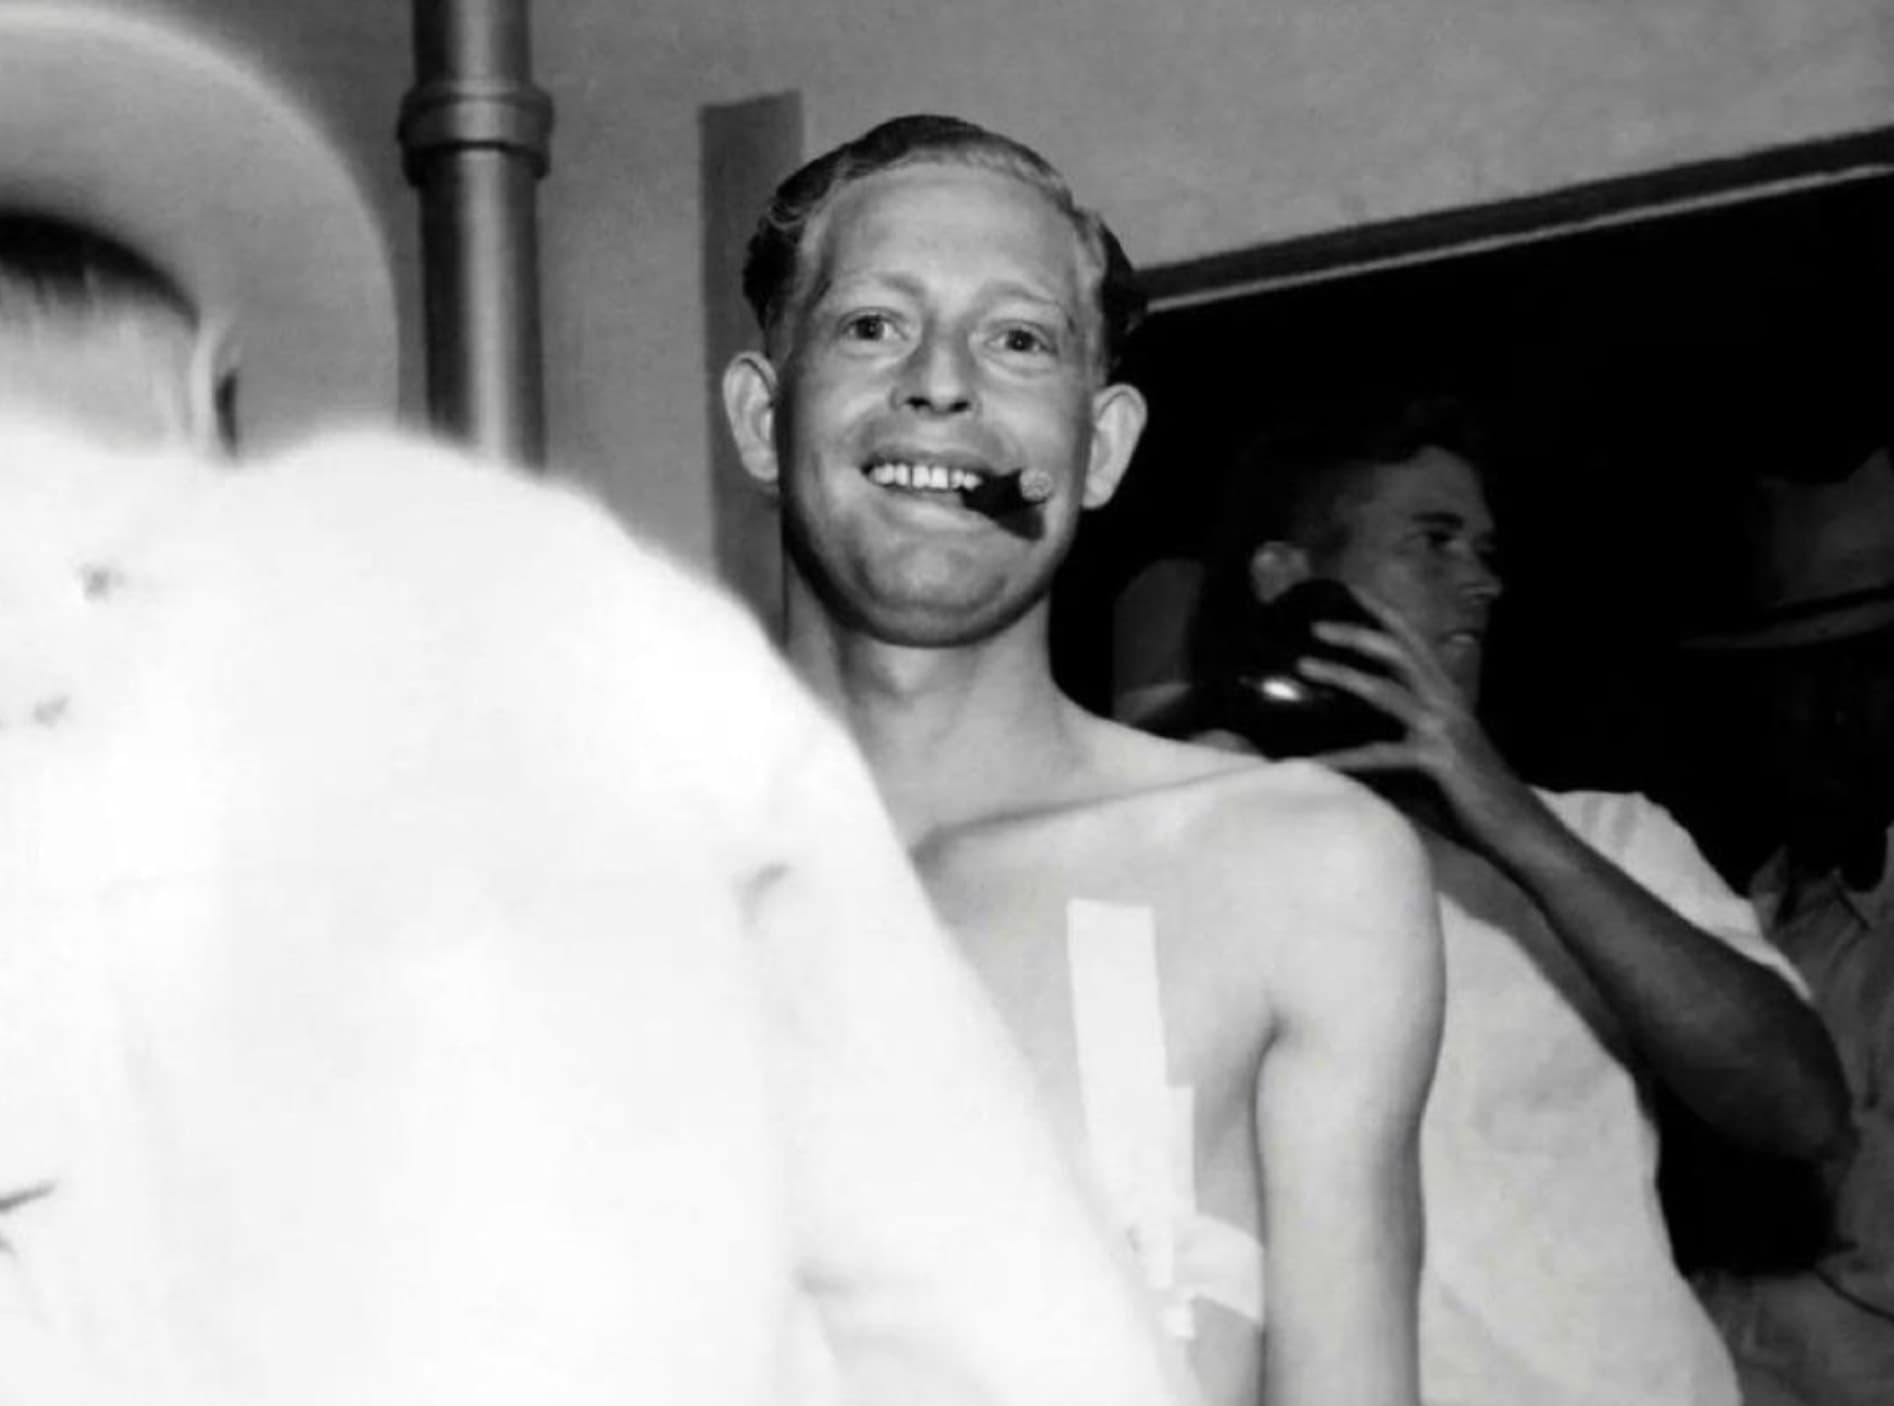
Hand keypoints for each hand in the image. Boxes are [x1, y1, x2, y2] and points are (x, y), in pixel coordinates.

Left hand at [1295, 591, 1540, 850]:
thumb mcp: (1423, 760)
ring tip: (1305, 666)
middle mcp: (1445, 701)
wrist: (1516, 830)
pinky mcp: (1438, 759)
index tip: (1350, 588)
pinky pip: (1381, 754)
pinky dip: (1344, 758)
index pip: (1412, 642)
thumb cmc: (1466, 798)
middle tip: (1314, 626)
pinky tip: (1313, 762)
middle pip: (1398, 651)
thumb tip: (1335, 738)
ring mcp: (1442, 728)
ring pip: (1385, 690)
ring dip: (1343, 675)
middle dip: (1357, 633)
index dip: (1383, 613)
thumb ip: (1389, 740)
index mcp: (1445, 694)